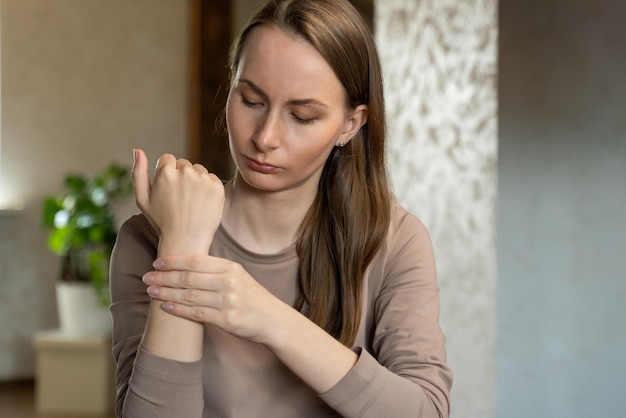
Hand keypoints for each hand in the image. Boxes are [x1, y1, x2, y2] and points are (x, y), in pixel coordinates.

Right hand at [132, 149, 224, 253]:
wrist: (185, 242)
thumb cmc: (161, 222)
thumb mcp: (142, 199)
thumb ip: (138, 172)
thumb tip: (138, 150)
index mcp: (166, 172)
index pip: (168, 159)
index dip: (167, 174)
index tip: (169, 190)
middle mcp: (185, 172)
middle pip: (184, 163)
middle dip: (181, 176)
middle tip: (180, 199)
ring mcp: (203, 179)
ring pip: (199, 170)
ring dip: (196, 180)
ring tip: (191, 202)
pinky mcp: (217, 187)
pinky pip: (212, 178)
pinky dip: (208, 188)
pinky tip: (201, 203)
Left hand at [143, 254, 288, 343]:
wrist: (272, 319)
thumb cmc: (251, 297)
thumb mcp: (237, 276)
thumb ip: (215, 270)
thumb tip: (184, 263)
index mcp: (230, 267)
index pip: (195, 260)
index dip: (173, 261)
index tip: (156, 263)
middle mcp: (229, 282)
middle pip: (188, 277)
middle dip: (164, 277)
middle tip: (147, 278)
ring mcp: (228, 301)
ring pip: (189, 296)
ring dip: (166, 294)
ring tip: (151, 292)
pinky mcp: (226, 320)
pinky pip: (196, 314)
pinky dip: (178, 311)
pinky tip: (165, 308)